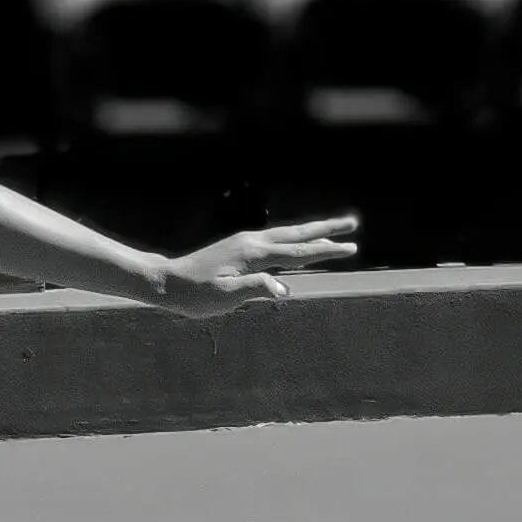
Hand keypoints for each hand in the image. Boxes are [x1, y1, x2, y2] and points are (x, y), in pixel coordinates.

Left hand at [153, 215, 359, 317]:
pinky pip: (276, 241)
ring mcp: (246, 242)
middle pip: (298, 234)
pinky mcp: (240, 246)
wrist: (167, 281)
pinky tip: (298, 245)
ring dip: (313, 233)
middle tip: (354, 225)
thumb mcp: (224, 296)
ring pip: (287, 235)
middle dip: (327, 231)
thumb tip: (285, 289)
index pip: (298, 253)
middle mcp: (253, 242)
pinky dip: (294, 240)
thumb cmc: (195, 294)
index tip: (351, 248)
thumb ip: (255, 289)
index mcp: (253, 254)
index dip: (327, 251)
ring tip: (335, 231)